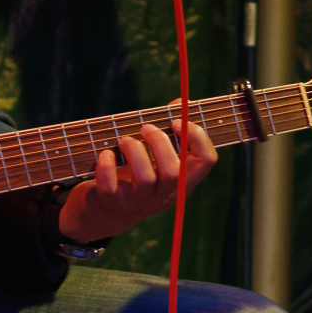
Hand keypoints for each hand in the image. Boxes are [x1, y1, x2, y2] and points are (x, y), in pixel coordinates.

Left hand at [57, 119, 216, 242]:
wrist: (105, 210)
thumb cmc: (134, 174)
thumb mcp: (154, 157)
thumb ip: (168, 131)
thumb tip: (180, 102)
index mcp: (182, 179)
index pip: (206, 161)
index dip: (197, 136)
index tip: (177, 121)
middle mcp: (165, 194)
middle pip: (174, 172)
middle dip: (159, 143)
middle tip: (145, 128)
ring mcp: (139, 202)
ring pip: (146, 179)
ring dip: (134, 151)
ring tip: (124, 140)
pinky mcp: (112, 203)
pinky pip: (111, 188)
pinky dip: (107, 167)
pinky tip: (105, 154)